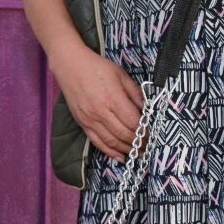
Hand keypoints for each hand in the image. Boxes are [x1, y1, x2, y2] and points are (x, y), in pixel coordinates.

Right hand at [51, 43, 143, 160]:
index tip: (153, 134)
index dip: (145, 131)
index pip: (133, 121)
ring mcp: (90, 120)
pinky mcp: (83, 124)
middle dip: (139, 143)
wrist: (70, 66)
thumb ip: (135, 93)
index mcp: (113, 98)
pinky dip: (110, 152)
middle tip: (149, 147)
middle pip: (124, 134)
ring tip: (139, 154)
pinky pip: (97, 142)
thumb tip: (147, 110)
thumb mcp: (121, 75)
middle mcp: (101, 112)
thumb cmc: (97, 68)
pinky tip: (121, 157)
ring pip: (112, 142)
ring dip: (127, 150)